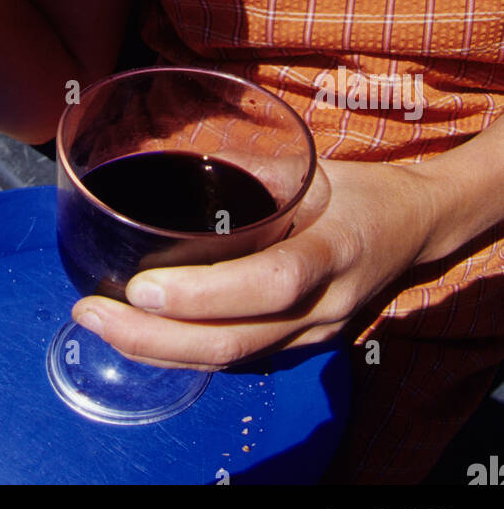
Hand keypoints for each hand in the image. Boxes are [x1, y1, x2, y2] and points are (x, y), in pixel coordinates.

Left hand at [71, 158, 441, 368]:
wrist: (417, 228)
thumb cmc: (359, 189)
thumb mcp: (313, 167)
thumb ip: (251, 165)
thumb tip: (176, 147)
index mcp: (334, 249)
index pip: (271, 283)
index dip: (204, 293)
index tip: (142, 288)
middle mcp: (326, 305)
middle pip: (236, 341)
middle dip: (155, 337)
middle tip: (91, 312)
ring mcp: (315, 335)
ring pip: (231, 361)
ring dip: (158, 350)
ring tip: (99, 324)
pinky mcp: (301, 347)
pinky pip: (237, 358)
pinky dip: (182, 351)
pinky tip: (139, 335)